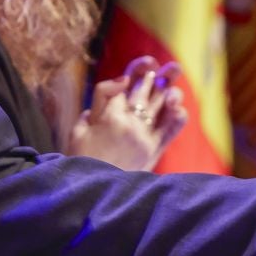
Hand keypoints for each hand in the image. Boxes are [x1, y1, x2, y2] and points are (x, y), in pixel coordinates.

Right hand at [66, 58, 186, 170]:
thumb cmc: (82, 160)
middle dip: (159, 73)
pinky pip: (172, 128)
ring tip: (175, 74)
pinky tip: (177, 106)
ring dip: (170, 88)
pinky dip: (177, 114)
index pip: (125, 84)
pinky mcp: (154, 150)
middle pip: (146, 89)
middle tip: (172, 64)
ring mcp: (144, 136)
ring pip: (161, 103)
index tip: (147, 64)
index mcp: (108, 115)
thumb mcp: (78, 130)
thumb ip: (96, 105)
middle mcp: (129, 122)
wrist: (95, 192)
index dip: (137, 69)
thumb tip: (118, 85)